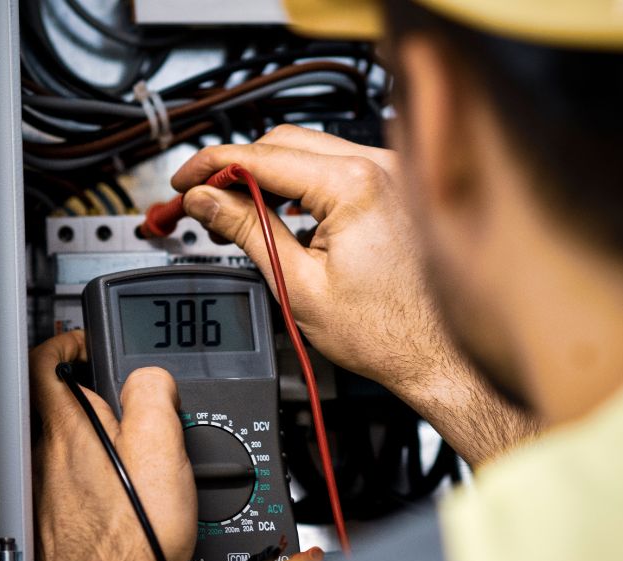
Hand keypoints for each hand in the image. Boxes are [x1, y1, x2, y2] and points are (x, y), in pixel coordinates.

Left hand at [31, 331, 196, 560]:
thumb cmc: (131, 537)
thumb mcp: (160, 446)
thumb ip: (152, 393)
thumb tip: (150, 376)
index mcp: (68, 428)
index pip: (45, 360)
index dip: (65, 340)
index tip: (85, 341)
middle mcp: (47, 457)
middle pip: (59, 403)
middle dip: (92, 393)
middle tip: (125, 396)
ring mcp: (47, 491)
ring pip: (66, 445)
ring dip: (96, 437)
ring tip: (136, 449)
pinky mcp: (55, 521)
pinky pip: (73, 482)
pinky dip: (96, 477)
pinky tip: (126, 496)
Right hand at [172, 125, 532, 465]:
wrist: (439, 356)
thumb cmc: (386, 332)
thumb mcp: (296, 283)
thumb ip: (246, 229)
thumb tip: (206, 200)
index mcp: (353, 185)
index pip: (260, 156)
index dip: (210, 167)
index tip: (183, 181)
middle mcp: (380, 165)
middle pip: (283, 142)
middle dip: (235, 167)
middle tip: (201, 198)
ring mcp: (394, 172)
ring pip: (310, 150)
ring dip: (267, 173)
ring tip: (235, 209)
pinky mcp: (399, 186)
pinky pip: (337, 166)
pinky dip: (302, 181)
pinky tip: (282, 210)